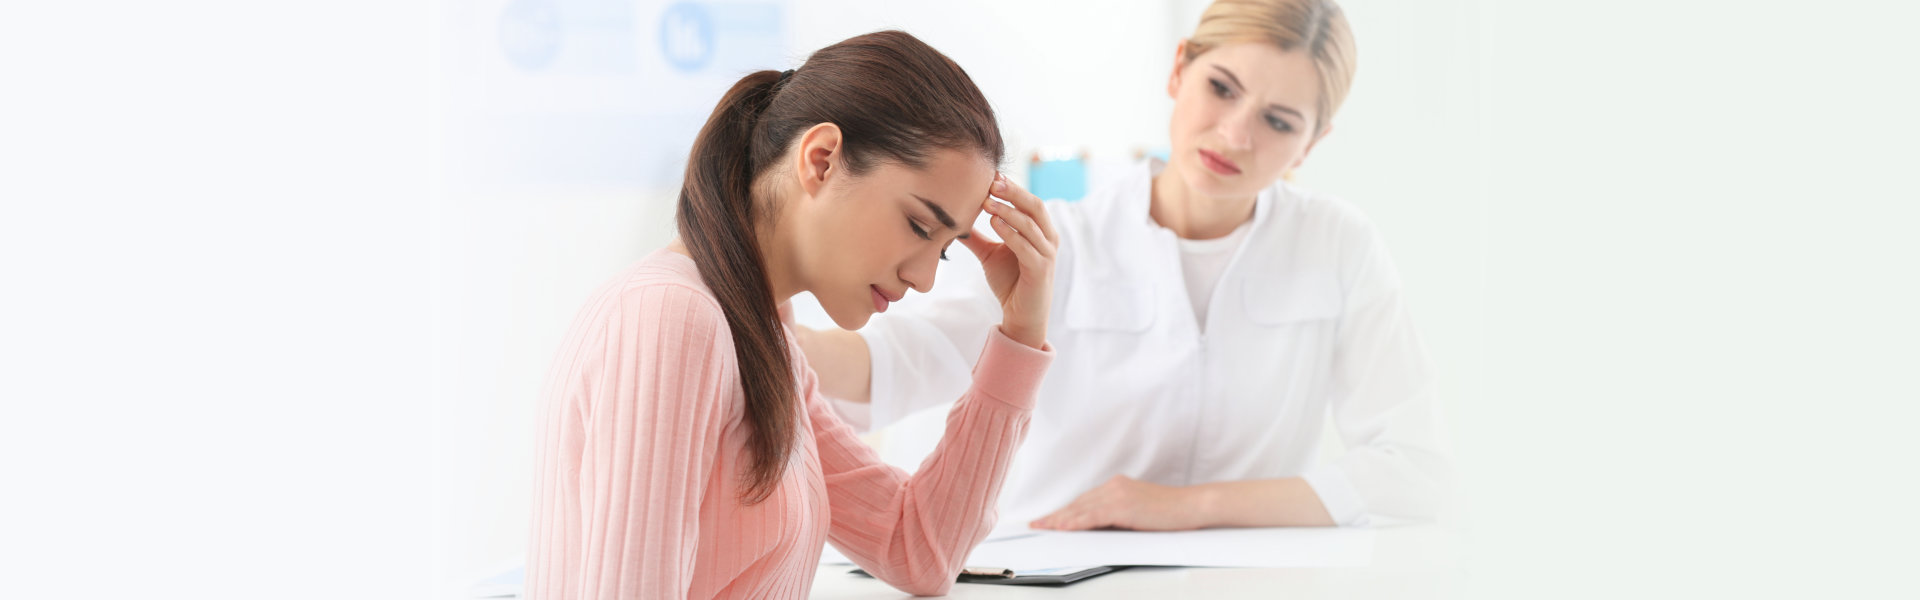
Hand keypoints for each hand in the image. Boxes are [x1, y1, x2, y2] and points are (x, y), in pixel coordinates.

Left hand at [959, 174, 1057, 349]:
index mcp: (1040, 231)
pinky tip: (994, 224)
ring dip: (1009, 210)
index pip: (1028, 201)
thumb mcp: (990, 254)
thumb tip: (954, 221)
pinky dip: (1011, 233)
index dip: (1011, 187)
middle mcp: (1048, 239)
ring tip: (988, 202)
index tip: (990, 175)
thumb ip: (977, 237)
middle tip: (992, 181)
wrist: (1021, 316)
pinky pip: (1026, 247)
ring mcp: (1046, 254)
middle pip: (1034, 206)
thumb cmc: (1010, 283)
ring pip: (1031, 224)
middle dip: (1013, 192)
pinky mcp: (1040, 270)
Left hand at [1028, 475, 1206, 531]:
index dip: (1064, 511)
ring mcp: (1118, 495)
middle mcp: (1114, 487)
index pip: (1084, 500)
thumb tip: (1097, 527)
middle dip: (1056, 515)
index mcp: (1117, 486)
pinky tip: (1064, 527)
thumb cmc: (1170, 512)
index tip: (1048, 518)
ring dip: (1060, 520)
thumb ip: (1117, 514)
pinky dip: (1076, 522)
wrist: (1191, 506)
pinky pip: (1094, 516)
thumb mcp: (1138, 511)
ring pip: (1082, 509)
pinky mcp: (1123, 506)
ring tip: (1044, 527)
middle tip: (1037, 524)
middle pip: (1078, 504)